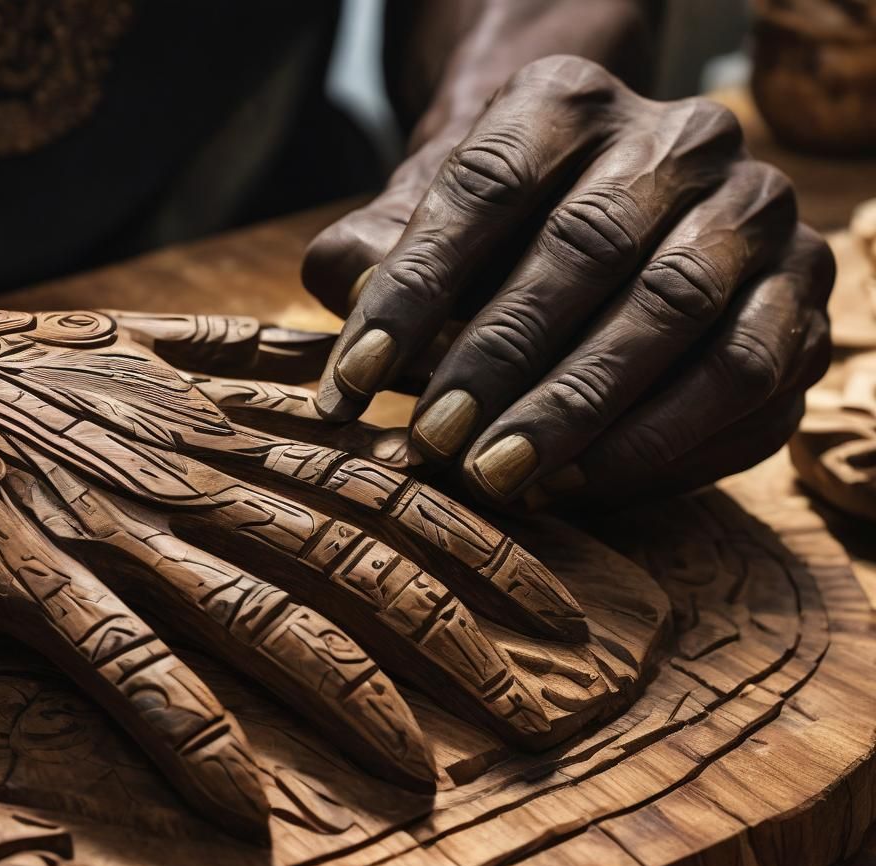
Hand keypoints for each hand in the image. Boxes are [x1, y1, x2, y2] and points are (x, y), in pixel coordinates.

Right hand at [0, 305, 594, 838]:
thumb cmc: (33, 367)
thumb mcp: (155, 343)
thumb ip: (259, 361)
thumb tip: (358, 376)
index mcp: (229, 422)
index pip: (385, 484)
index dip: (481, 545)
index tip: (556, 607)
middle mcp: (193, 474)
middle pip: (350, 555)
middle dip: (453, 634)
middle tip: (534, 709)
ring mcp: (116, 529)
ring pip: (260, 610)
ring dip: (350, 693)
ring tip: (423, 771)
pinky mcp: (35, 580)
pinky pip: (125, 663)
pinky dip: (185, 730)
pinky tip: (240, 802)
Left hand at [304, 55, 832, 507]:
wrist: (615, 207)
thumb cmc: (502, 231)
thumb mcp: (427, 223)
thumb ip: (376, 251)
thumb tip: (341, 285)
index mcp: (571, 100)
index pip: (482, 188)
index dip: (412, 293)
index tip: (351, 385)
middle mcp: (681, 139)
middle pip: (587, 247)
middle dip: (501, 360)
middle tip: (434, 444)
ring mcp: (756, 216)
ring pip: (677, 316)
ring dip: (581, 411)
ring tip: (498, 478)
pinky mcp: (803, 298)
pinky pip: (747, 382)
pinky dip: (661, 445)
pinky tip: (579, 485)